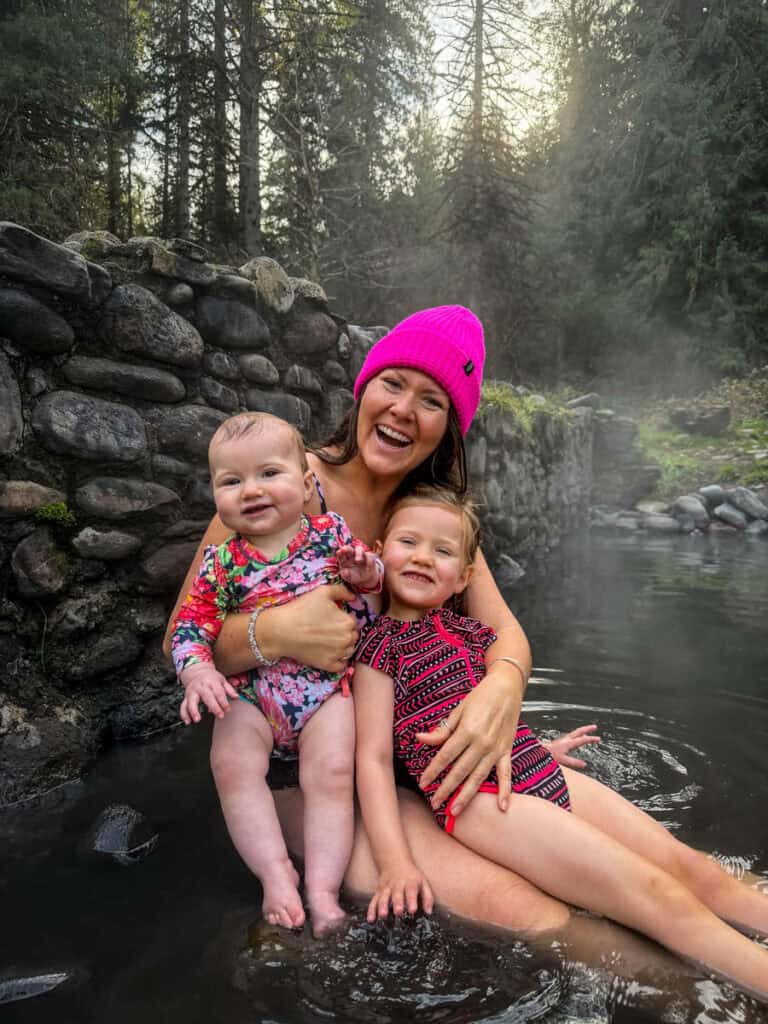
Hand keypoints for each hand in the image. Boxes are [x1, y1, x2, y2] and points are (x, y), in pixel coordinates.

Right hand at [179, 662, 239, 724]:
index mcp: (211, 682)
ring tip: (197, 719)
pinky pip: (183, 706)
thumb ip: (229, 690)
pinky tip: (188, 721)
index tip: (227, 709)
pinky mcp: (186, 697)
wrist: (197, 672)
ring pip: (191, 701)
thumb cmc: (211, 678)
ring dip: (193, 711)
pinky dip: (184, 714)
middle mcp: (201, 687)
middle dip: (214, 707)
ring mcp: (192, 692)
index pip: (218, 692)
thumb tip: (236, 697)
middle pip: (207, 697)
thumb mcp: (222, 680)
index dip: (223, 701)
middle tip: (220, 715)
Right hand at [256, 583, 358, 672]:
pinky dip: (338, 661)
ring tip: (327, 641)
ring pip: (349, 651)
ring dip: (343, 646)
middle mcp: (347, 640)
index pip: (353, 622)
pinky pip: (341, 666)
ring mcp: (338, 654)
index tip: (331, 619)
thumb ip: (342, 591)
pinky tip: (329, 653)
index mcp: (348, 622)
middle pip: (352, 636)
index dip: (342, 619)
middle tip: (328, 630)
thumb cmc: (302, 609)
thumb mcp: (323, 591)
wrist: (281, 630)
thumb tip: (353, 597)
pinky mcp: (328, 665)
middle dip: (344, 633)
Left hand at [337, 544, 381, 591]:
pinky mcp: (369, 556)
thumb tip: (345, 571)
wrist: (365, 578)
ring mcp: (361, 554)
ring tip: (358, 560)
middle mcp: (352, 554)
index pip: (341, 554)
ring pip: (359, 549)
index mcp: (344, 559)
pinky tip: (368, 569)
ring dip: (358, 553)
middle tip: (344, 550)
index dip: (340, 552)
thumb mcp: (348, 577)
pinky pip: (369, 556)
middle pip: (349, 548)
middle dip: (346, 548)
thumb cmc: (354, 576)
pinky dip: (369, 562)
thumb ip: (346, 574)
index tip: (339, 552)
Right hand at [367, 863, 433, 922]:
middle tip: (398, 912)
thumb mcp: (423, 882)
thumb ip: (427, 897)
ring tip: (383, 915)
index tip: (413, 910)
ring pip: (384, 897)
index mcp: (410, 882)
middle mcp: (397, 885)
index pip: (411, 891)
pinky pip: (374, 900)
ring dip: (383, 906)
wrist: (394, 861)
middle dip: (397, 903)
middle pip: (397, 894)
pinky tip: (370, 919)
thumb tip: (429, 912)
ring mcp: (386, 888)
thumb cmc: (411, 876)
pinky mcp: (378, 891)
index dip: (412, 900)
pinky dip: (371, 909)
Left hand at [415, 663, 521, 816]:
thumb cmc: (480, 696)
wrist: (507, 687)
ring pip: (479, 776)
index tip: (423, 783)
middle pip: (460, 770)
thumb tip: (420, 739)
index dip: (433, 770)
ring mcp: (496, 749)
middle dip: (446, 788)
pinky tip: (502, 807)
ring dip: (467, 795)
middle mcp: (482, 742)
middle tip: (435, 803)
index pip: (445, 755)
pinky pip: (506, 774)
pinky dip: (506, 790)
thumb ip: (442, 729)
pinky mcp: (507, 751)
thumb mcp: (458, 709)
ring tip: (455, 810)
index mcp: (467, 730)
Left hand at [542, 724, 600, 768]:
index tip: (598, 738)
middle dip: (587, 729)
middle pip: (579, 731)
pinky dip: (578, 734)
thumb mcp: (563, 760)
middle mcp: (566, 739)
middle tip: (595, 726)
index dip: (591, 739)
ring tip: (589, 730)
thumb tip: (584, 764)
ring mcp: (564, 739)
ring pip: (575, 732)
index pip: (582, 740)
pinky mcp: (561, 741)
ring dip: (583, 730)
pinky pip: (572, 735)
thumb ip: (574, 762)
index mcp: (568, 743)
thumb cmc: (550, 756)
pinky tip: (578, 737)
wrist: (540, 751)